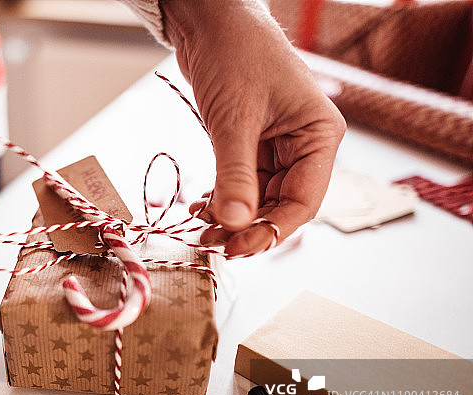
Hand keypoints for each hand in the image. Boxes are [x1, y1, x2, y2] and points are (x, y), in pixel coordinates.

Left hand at [162, 0, 345, 256]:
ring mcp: (277, 144)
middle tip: (214, 242)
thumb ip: (235, 175)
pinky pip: (241, 181)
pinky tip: (200, 206)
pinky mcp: (251, 142)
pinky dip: (222, 196)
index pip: (304, 200)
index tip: (240, 247)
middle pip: (281, 204)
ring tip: (202, 228)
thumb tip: (235, 223)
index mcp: (319, 136)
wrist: (212, 21)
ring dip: (232, 215)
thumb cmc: (236, 54)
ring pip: (259, 197)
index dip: (273, 230)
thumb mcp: (234, 120)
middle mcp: (304, 144)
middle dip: (249, 226)